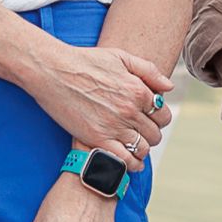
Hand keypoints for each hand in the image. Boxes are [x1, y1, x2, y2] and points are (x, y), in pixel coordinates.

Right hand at [28, 37, 173, 168]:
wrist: (53, 71)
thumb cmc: (85, 61)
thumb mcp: (120, 57)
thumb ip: (148, 71)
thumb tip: (169, 88)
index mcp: (138, 90)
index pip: (163, 114)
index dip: (159, 117)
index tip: (150, 118)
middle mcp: (129, 110)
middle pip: (154, 133)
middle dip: (151, 133)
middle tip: (140, 131)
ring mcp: (113, 126)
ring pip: (143, 148)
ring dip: (142, 149)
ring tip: (134, 145)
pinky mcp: (96, 139)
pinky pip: (124, 160)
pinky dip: (131, 164)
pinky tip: (130, 161)